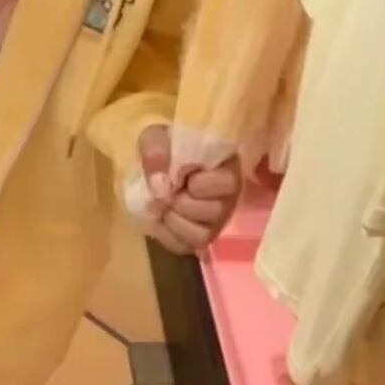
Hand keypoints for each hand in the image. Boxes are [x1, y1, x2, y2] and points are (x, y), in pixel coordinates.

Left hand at [137, 125, 241, 255]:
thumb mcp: (155, 137)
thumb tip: (162, 189)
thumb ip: (157, 153)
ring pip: (202, 235)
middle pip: (214, 212)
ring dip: (174, 220)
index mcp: (228, 167)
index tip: (181, 172)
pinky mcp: (199, 238)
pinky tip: (160, 218)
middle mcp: (229, 197)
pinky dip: (167, 234)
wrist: (156, 163)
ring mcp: (216, 221)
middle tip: (168, 189)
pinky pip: (185, 247)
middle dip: (182, 201)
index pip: (227, 184)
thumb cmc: (164, 147)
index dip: (198, 182)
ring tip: (164, 204)